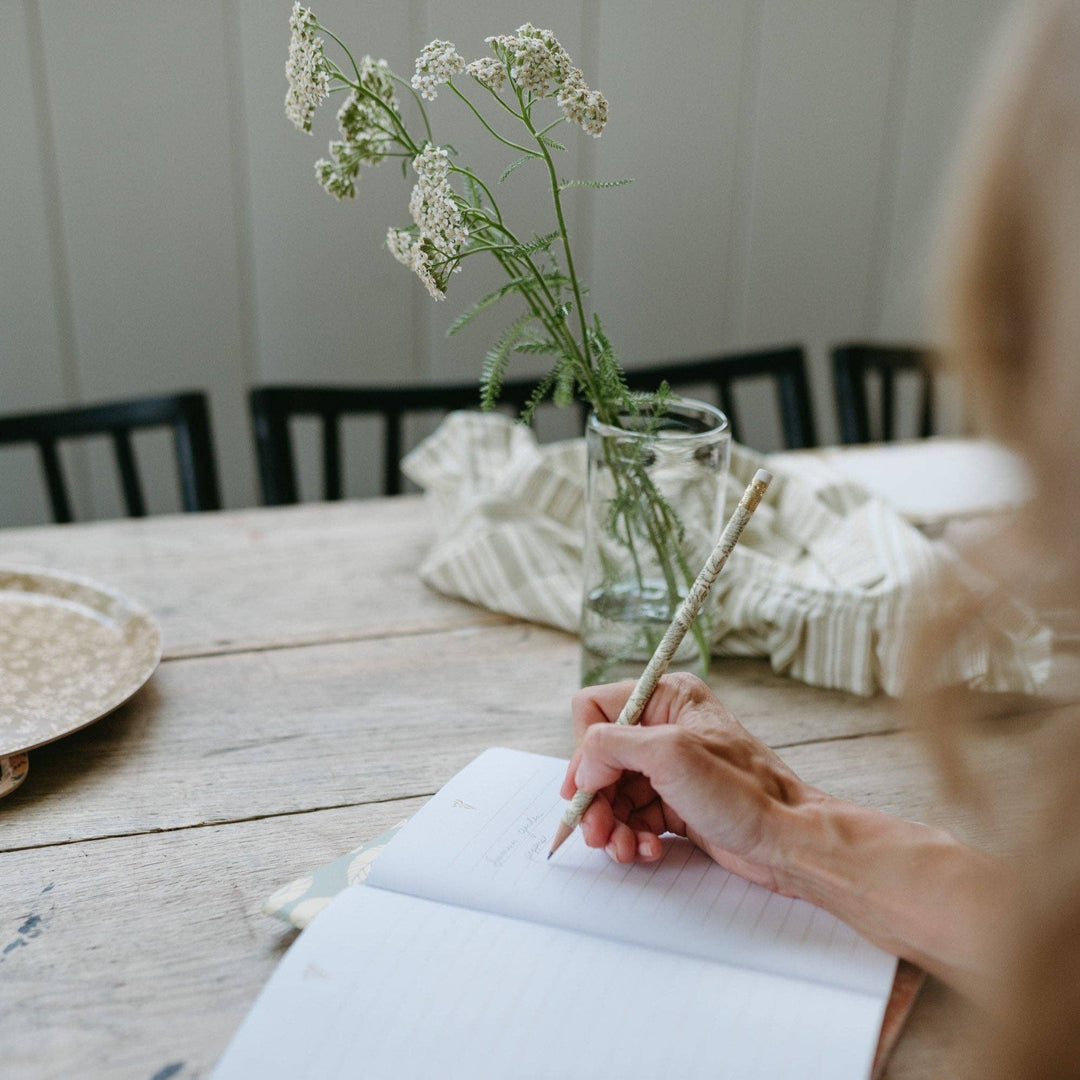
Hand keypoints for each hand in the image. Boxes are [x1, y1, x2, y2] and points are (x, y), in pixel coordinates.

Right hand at [560, 673, 819, 892]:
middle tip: (597, 832)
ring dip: (611, 825)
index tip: (589, 787)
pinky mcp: (675, 803)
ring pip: (612, 793)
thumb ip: (612, 746)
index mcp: (667, 698)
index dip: (585, 750)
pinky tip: (646, 850)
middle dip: (595, 798)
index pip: (596, 709)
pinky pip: (633, 817)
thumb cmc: (745, 793)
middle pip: (600, 758)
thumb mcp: (671, 755)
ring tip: (624, 848)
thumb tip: (583, 769)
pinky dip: (631, 836)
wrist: (789, 842)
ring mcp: (670, 768)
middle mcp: (665, 727)